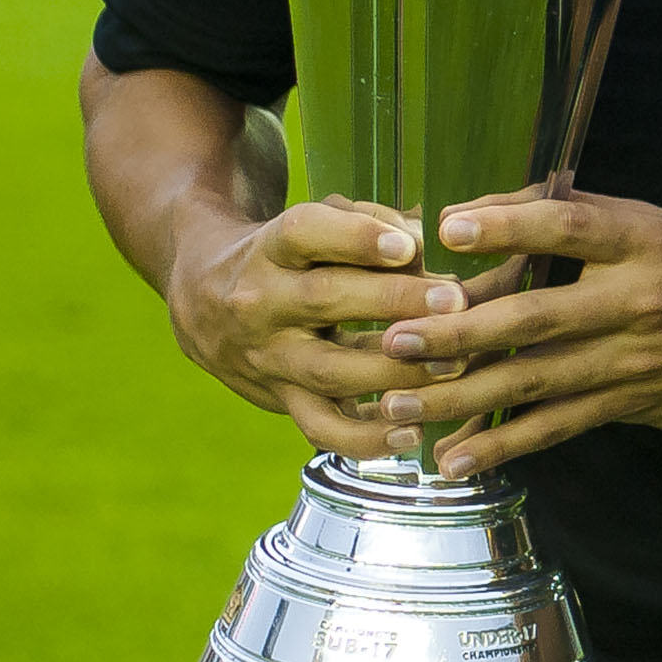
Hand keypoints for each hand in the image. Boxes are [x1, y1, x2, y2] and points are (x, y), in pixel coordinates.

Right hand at [163, 194, 450, 461]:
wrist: (206, 300)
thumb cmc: (292, 255)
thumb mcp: (317, 227)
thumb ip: (371, 224)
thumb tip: (424, 243)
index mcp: (270, 249)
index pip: (303, 233)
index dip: (356, 238)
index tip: (408, 246)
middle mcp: (260, 303)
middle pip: (323, 299)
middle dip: (395, 301)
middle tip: (456, 301)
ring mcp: (268, 358)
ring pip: (329, 370)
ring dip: (396, 371)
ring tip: (452, 364)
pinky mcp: (280, 399)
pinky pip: (320, 427)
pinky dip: (366, 438)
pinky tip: (413, 433)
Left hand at [356, 190, 661, 473]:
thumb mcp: (656, 228)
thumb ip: (573, 219)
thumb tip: (479, 210)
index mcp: (643, 241)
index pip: (570, 227)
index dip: (509, 225)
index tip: (448, 226)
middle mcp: (636, 299)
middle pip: (535, 316)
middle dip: (458, 331)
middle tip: (394, 339)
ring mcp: (632, 358)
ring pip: (533, 380)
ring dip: (460, 396)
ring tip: (397, 406)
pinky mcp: (630, 403)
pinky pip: (556, 427)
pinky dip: (503, 446)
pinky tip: (455, 461)